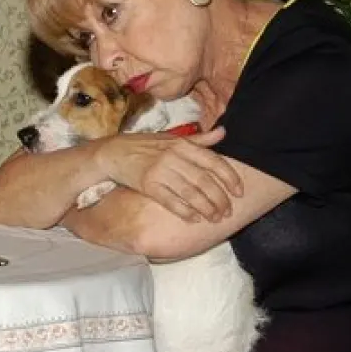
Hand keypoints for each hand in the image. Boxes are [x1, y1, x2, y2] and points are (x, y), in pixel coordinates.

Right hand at [91, 126, 242, 221]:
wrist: (112, 152)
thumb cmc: (144, 145)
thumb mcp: (171, 138)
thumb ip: (199, 140)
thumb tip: (224, 132)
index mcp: (181, 144)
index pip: (213, 161)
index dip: (230, 178)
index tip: (239, 192)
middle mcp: (172, 157)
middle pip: (204, 181)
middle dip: (220, 199)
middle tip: (228, 211)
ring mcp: (159, 171)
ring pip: (191, 193)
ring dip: (206, 208)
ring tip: (215, 218)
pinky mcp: (147, 185)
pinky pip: (171, 201)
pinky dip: (185, 212)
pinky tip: (194, 219)